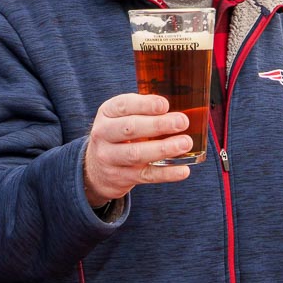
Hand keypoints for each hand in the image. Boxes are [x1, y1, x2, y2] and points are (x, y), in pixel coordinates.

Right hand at [83, 93, 191, 207]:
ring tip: (185, 143)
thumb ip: (144, 110)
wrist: (97, 169)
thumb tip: (180, 108)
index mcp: (106, 113)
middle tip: (182, 122)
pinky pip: (146, 175)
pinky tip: (183, 170)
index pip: (123, 105)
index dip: (145, 104)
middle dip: (157, 125)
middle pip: (130, 128)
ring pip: (136, 154)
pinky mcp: (121, 177)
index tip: (165, 105)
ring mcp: (110, 158)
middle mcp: (103, 134)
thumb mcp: (122, 116)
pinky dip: (166, 173)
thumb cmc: (119, 134)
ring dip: (163, 148)